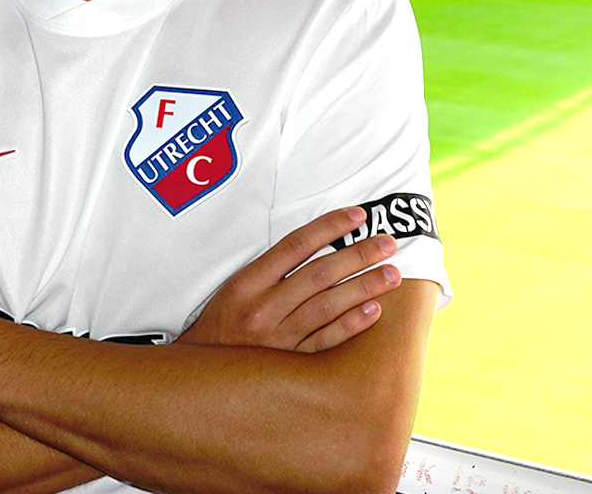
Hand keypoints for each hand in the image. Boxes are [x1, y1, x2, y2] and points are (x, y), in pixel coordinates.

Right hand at [177, 206, 401, 352]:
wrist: (200, 377)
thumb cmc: (221, 326)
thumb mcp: (233, 291)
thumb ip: (269, 271)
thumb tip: (317, 245)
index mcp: (246, 283)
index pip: (294, 245)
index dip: (328, 227)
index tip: (358, 215)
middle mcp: (262, 308)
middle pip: (318, 273)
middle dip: (358, 255)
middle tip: (389, 244)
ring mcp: (277, 337)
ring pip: (327, 305)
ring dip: (364, 287)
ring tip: (391, 274)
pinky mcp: (289, 364)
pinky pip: (326, 341)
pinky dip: (351, 325)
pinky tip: (373, 311)